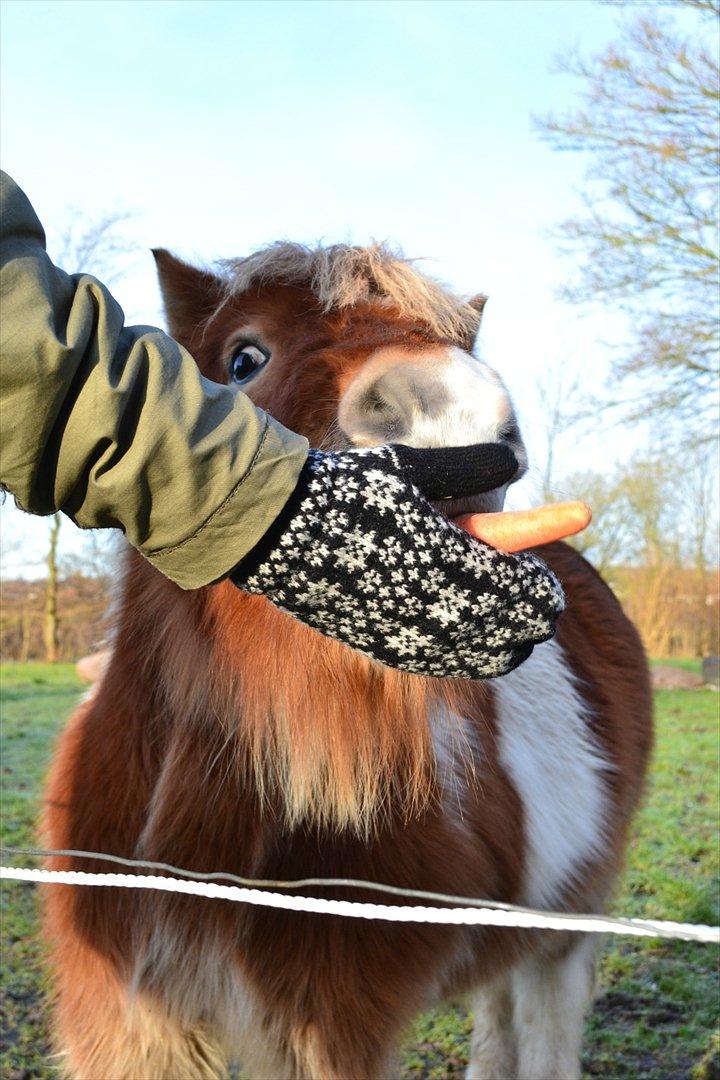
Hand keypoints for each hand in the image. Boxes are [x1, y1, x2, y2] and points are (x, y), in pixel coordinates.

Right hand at [231, 444, 564, 678]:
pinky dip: (472, 653)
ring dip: (507, 638)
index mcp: (455, 563)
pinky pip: (451, 665)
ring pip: (489, 658)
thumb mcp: (410, 468)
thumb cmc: (346, 491)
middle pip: (518, 633)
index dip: (545, 589)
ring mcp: (416, 639)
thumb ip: (470, 467)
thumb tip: (516, 463)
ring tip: (511, 622)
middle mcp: (442, 611)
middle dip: (532, 614)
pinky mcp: (390, 651)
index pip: (530, 595)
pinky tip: (469, 637)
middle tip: (533, 597)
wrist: (277, 536)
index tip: (543, 577)